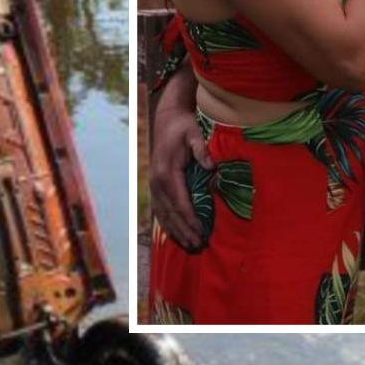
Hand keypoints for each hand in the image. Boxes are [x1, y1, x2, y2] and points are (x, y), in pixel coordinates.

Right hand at [149, 95, 208, 251]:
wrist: (167, 119)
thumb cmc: (184, 127)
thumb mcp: (194, 133)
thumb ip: (201, 149)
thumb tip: (211, 166)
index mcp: (166, 172)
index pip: (180, 202)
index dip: (190, 219)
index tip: (201, 231)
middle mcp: (156, 181)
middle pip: (170, 212)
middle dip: (184, 230)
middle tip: (198, 245)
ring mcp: (153, 184)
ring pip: (163, 213)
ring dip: (175, 230)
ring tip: (189, 245)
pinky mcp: (154, 185)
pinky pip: (159, 208)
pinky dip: (167, 223)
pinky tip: (175, 234)